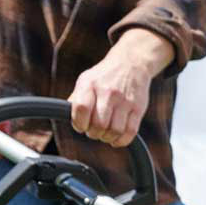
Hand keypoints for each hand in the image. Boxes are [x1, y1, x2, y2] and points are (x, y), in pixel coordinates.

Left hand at [68, 28, 174, 147]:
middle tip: (94, 130)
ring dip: (107, 138)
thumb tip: (67, 117)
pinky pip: (130, 132)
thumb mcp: (86, 80)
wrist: (132, 63)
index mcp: (91, 84)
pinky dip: (121, 141)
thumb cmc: (104, 76)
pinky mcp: (138, 108)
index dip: (79, 123)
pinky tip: (116, 138)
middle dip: (93, 133)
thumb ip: (76, 98)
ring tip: (105, 134)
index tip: (81, 126)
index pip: (81, 109)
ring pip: (114, 131)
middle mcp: (108, 92)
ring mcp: (125, 101)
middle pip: (99, 124)